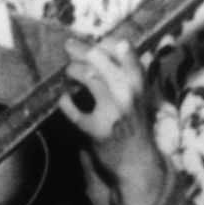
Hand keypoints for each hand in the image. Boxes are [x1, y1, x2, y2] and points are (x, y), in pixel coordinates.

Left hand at [58, 38, 167, 204]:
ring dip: (73, 71)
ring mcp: (113, 112)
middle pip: (100, 59)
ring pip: (89, 77)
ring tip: (68, 73)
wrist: (136, 161)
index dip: (103, 43)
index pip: (123, 49)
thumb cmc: (133, 123)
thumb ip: (123, 72)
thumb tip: (100, 46)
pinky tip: (64, 99)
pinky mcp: (97, 131)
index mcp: (139, 84)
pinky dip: (65, 102)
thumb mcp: (136, 95)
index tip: (91, 44)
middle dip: (81, 50)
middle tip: (69, 47)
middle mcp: (128, 95)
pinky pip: (73, 111)